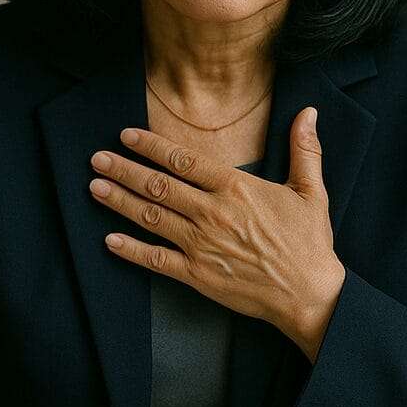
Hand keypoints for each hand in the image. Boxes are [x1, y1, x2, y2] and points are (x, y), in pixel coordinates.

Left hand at [89, 107, 345, 359]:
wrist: (308, 294)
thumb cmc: (309, 243)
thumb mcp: (311, 191)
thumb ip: (304, 150)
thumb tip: (309, 112)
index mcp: (236, 188)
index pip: (183, 159)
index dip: (151, 146)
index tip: (126, 136)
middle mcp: (212, 213)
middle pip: (158, 185)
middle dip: (124, 169)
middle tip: (97, 158)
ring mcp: (202, 245)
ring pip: (152, 217)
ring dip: (120, 201)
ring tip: (95, 187)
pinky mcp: (198, 275)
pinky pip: (156, 260)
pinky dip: (131, 250)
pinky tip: (110, 240)